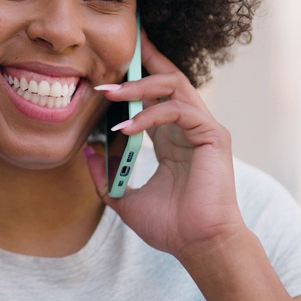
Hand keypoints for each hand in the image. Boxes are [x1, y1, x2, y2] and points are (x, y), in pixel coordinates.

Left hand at [84, 30, 251, 268]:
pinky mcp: (214, 136)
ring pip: (174, 86)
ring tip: (109, 94)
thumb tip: (86, 150)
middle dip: (141, 62)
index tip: (118, 55)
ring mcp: (204, 129)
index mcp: (172, 139)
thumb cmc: (170, 226)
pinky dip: (150, 114)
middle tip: (113, 54)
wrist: (198, 246)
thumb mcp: (124, 198)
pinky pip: (179, 110)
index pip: (156, 94)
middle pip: (168, 78)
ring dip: (139, 86)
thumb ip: (104, 175)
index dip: (138, 73)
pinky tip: (126, 127)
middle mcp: (190, 127)